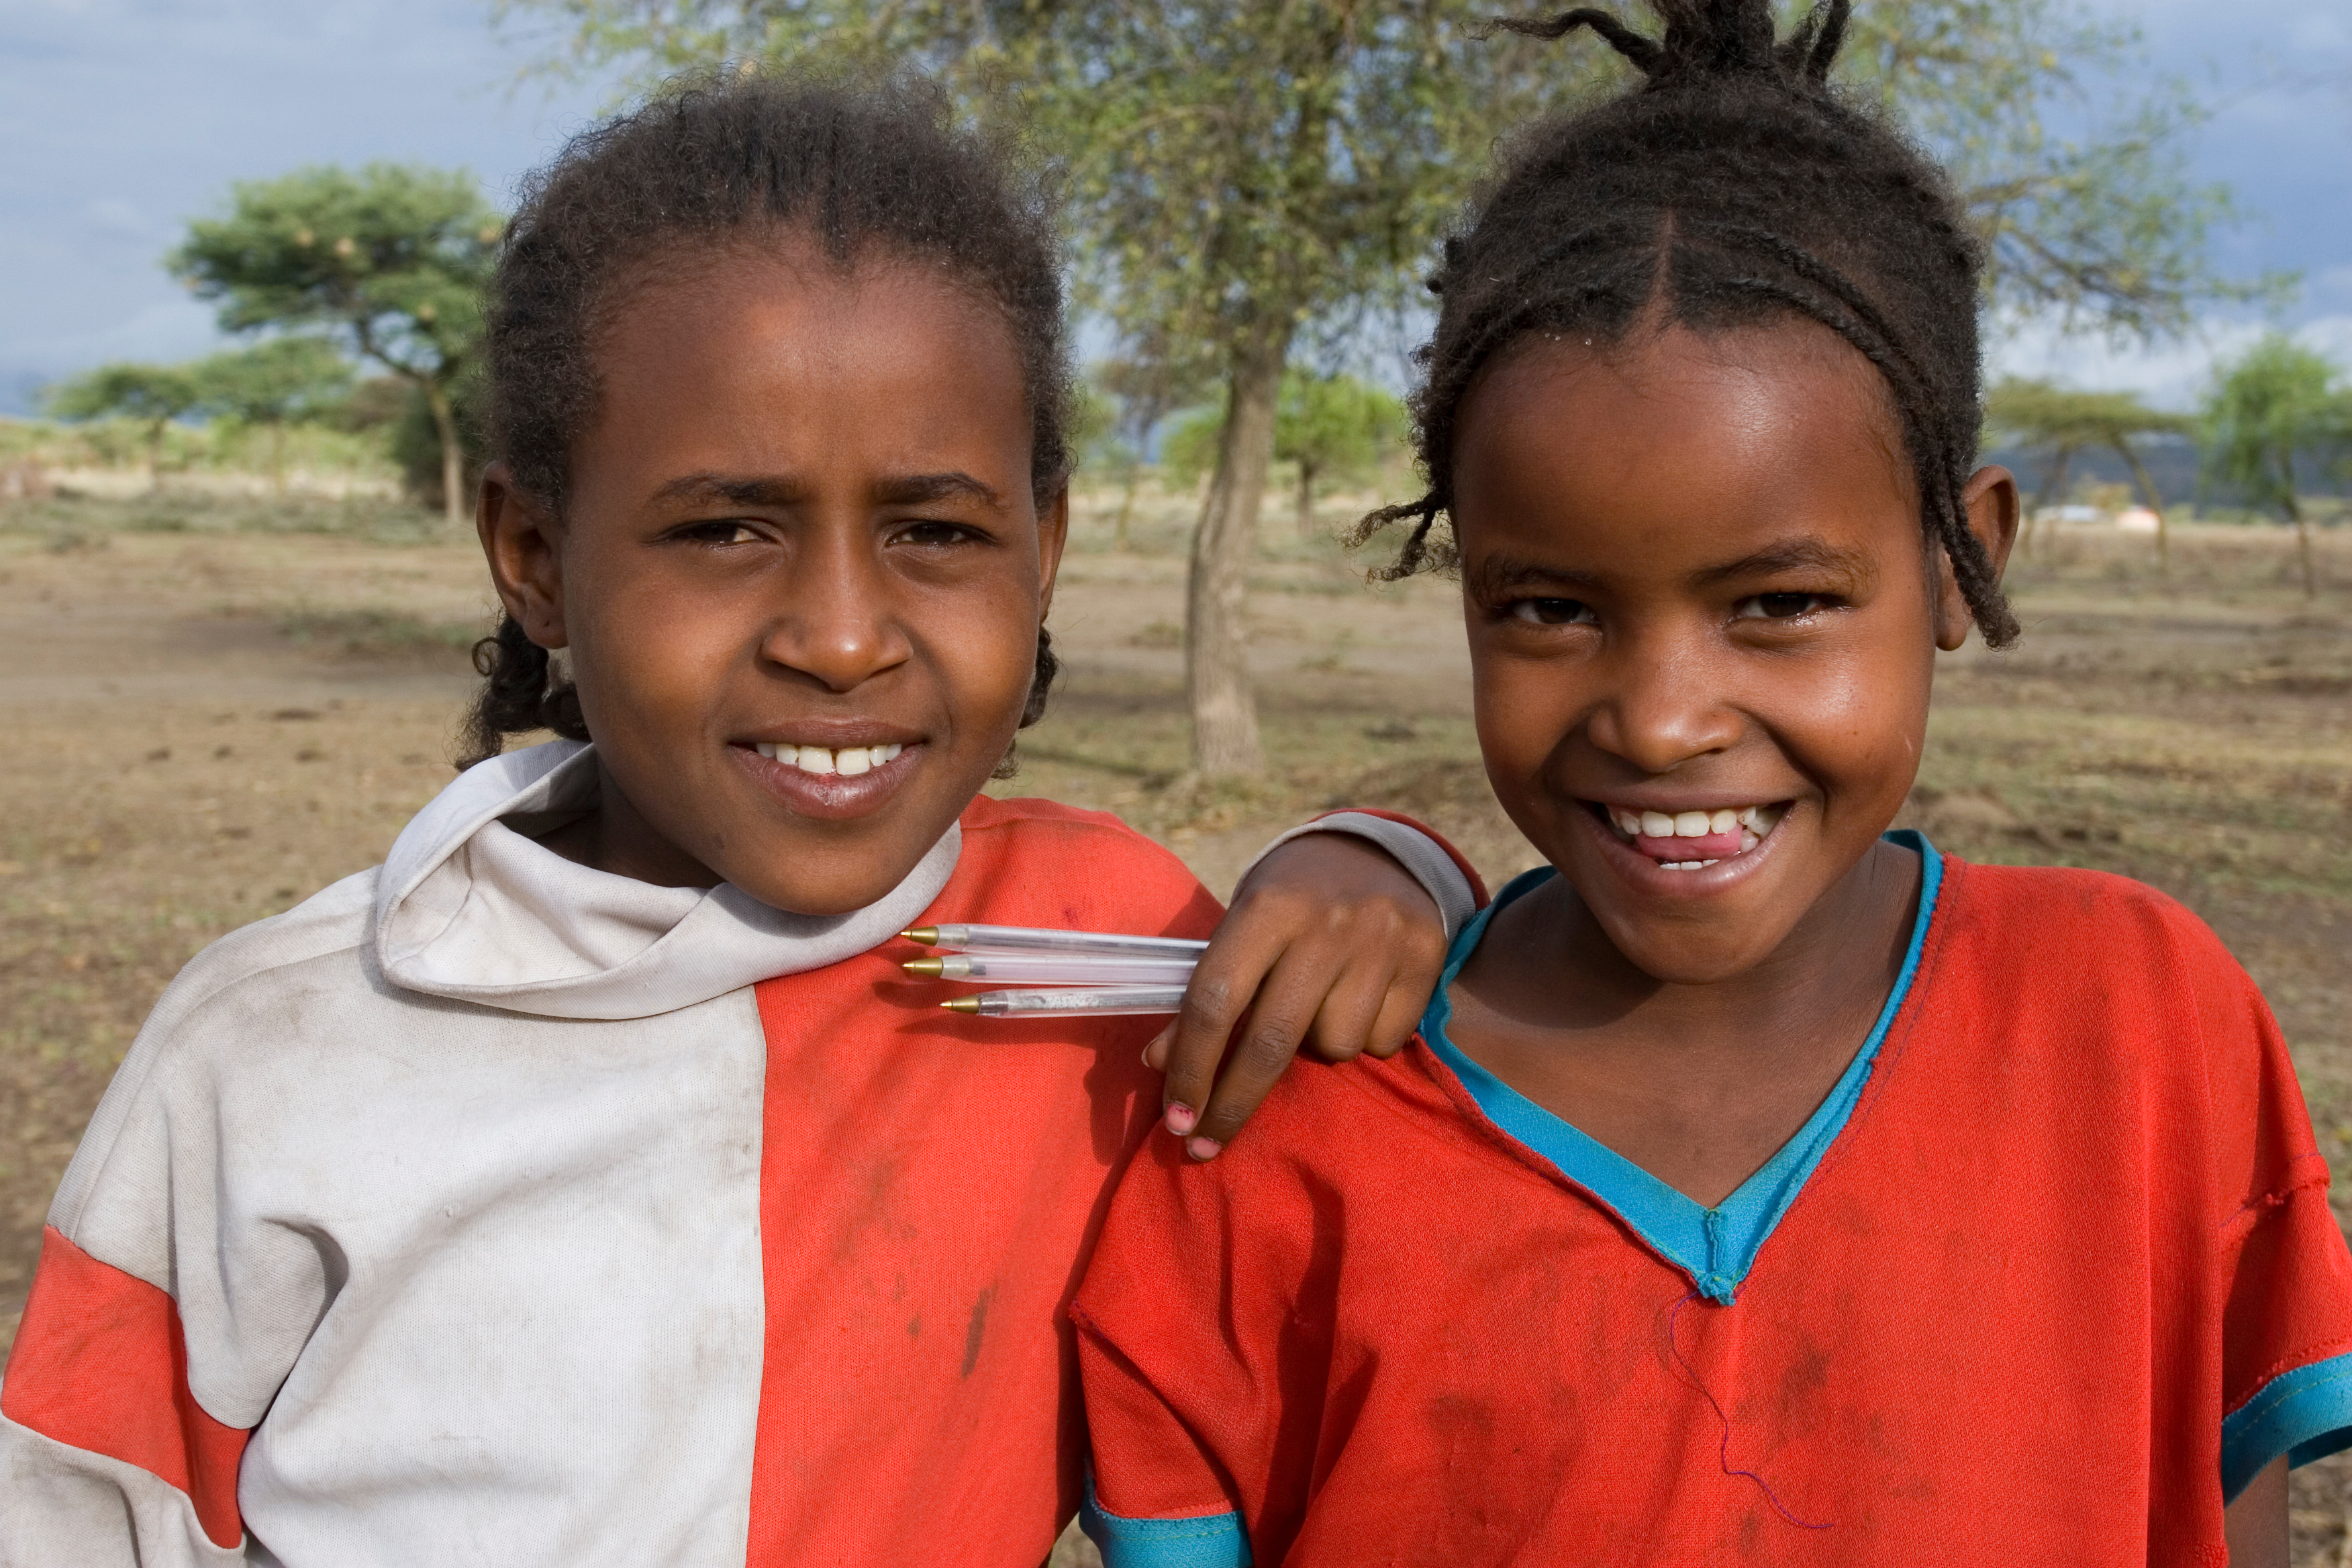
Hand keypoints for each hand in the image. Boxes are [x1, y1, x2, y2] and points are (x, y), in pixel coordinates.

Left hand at [1144, 833, 1450, 1159]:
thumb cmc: (1291, 899)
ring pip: (1333, 1047)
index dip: (1190, 1066)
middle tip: (1203, 1145)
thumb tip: (1158, 1063)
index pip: (1216, 1000)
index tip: (1175, 1117)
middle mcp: (1325, 925)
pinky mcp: (1426, 959)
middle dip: (1232, 1104)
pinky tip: (1358, 999)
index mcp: (1267, 907)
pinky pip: (1381, 1042)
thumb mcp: (1241, 926)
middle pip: (1270, 1043)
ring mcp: (1381, 942)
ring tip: (1314, 1009)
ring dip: (1313, 1050)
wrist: (1380, 854)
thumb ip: (1205, 991)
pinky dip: (1362, 1038)